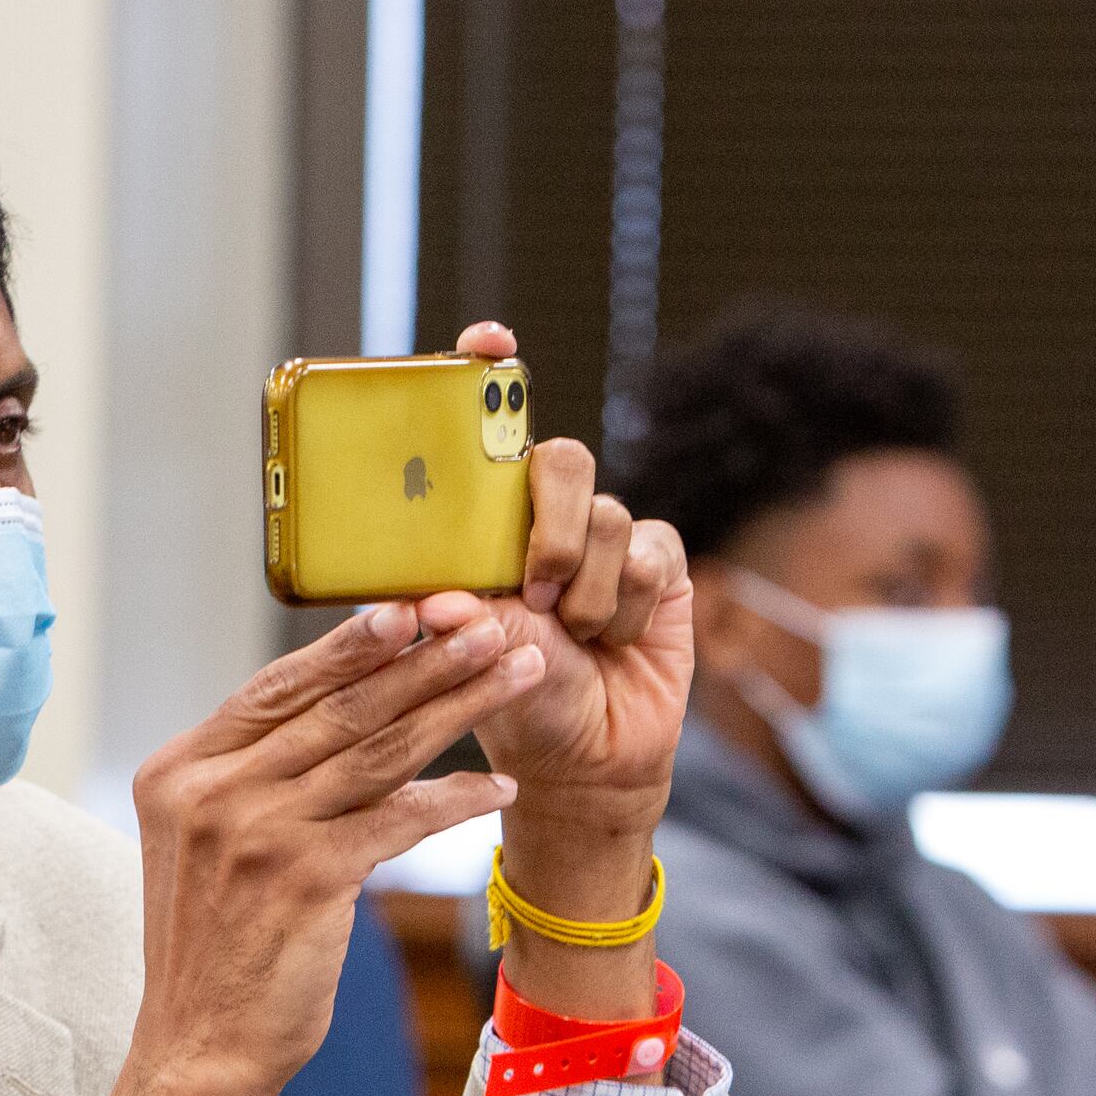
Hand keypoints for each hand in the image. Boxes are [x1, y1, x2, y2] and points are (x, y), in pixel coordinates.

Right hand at [119, 598, 539, 1095]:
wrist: (198, 1044)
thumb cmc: (216, 946)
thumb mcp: (208, 843)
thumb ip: (254, 777)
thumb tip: (342, 712)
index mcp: (179, 770)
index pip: (275, 688)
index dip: (348, 645)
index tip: (410, 608)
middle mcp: (210, 791)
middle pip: (336, 707)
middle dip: (422, 660)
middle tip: (487, 624)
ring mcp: (255, 832)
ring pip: (376, 751)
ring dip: (456, 706)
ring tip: (514, 675)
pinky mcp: (304, 878)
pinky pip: (398, 820)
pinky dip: (454, 800)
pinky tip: (498, 787)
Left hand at [449, 320, 696, 829]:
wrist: (581, 756)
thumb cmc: (508, 700)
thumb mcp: (465, 660)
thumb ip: (455, 621)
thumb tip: (436, 599)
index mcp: (481, 522)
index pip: (485, 428)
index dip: (487, 369)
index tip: (489, 339)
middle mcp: (542, 514)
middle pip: (561, 457)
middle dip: (550, 523)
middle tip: (535, 588)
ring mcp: (603, 533)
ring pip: (606, 515)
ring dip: (585, 594)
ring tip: (571, 638)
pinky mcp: (658, 561)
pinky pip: (649, 552)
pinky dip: (627, 607)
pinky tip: (613, 640)